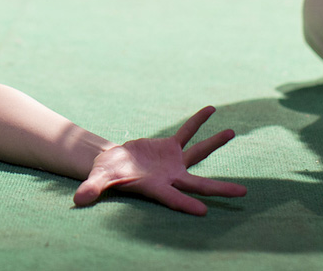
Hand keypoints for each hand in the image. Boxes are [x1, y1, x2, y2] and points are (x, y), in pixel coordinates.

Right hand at [73, 106, 246, 214]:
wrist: (114, 166)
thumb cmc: (107, 176)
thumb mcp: (100, 181)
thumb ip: (93, 189)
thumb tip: (79, 200)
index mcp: (156, 188)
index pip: (173, 198)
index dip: (186, 204)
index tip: (204, 211)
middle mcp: (171, 177)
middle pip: (199, 184)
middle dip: (220, 189)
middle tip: (243, 192)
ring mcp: (173, 162)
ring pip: (198, 153)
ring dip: (215, 144)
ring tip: (232, 133)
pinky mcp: (170, 147)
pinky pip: (186, 132)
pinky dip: (197, 121)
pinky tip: (210, 111)